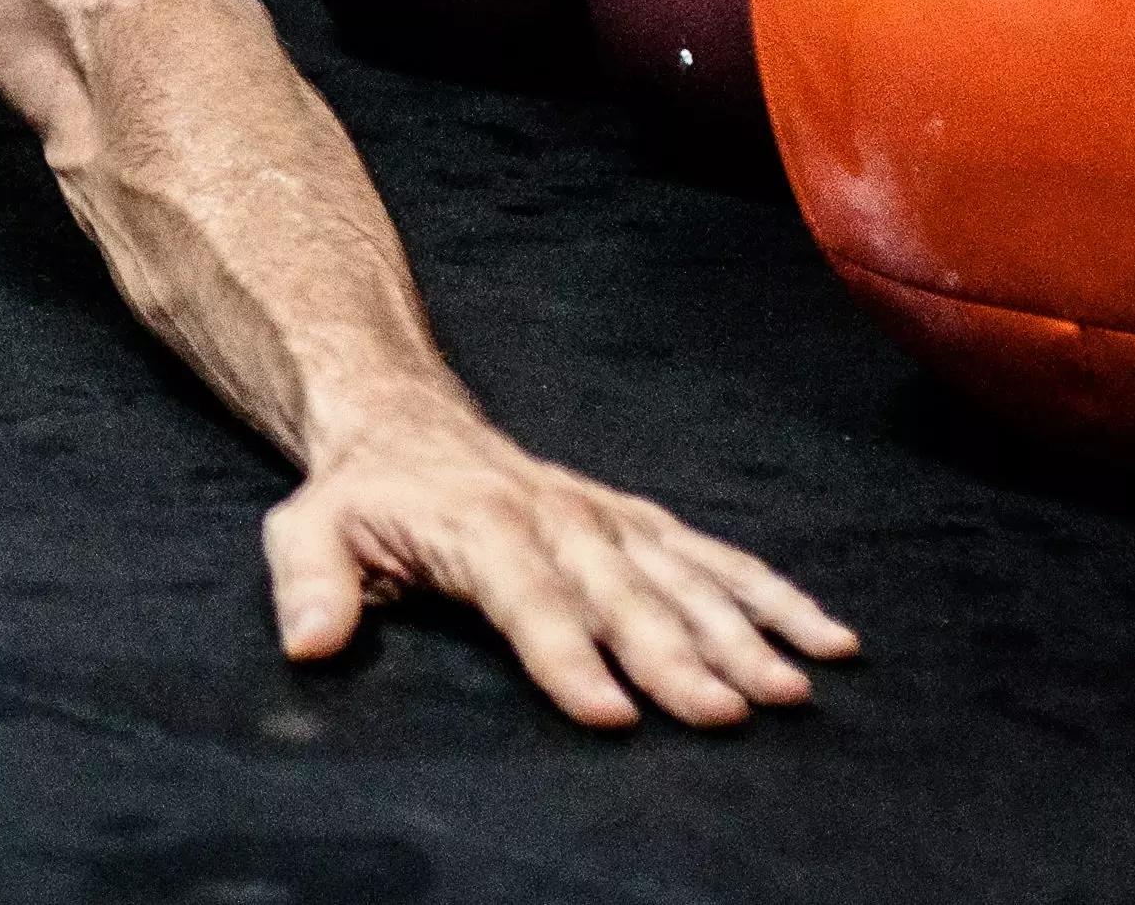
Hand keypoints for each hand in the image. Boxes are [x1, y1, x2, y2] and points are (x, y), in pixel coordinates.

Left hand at [263, 401, 857, 727]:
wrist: (404, 421)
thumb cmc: (359, 496)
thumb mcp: (306, 527)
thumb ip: (309, 582)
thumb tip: (310, 644)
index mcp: (479, 526)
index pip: (528, 599)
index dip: (566, 656)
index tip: (610, 712)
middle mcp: (557, 518)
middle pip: (623, 596)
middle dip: (678, 656)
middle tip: (729, 713)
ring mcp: (606, 519)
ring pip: (683, 577)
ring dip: (742, 632)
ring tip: (793, 687)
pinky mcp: (638, 522)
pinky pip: (715, 558)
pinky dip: (774, 596)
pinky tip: (828, 639)